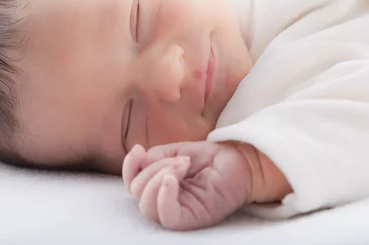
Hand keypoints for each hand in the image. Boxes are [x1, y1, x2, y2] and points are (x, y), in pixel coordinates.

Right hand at [122, 141, 252, 230]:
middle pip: (138, 194)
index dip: (129, 167)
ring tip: (182, 164)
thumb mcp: (177, 151)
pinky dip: (164, 196)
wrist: (240, 161)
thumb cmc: (211, 159)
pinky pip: (167, 217)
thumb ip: (156, 157)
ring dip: (159, 178)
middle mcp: (165, 201)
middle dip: (152, 169)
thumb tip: (139, 161)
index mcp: (159, 186)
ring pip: (148, 207)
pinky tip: (172, 179)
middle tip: (178, 159)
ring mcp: (178, 212)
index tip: (138, 149)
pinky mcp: (192, 219)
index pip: (132, 184)